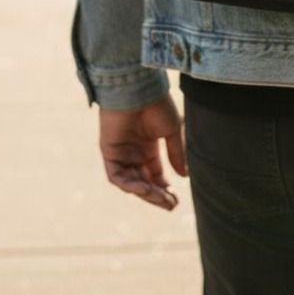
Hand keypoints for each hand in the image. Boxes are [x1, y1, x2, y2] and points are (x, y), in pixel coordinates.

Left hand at [99, 95, 187, 211]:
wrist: (138, 89)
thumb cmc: (156, 104)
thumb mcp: (171, 131)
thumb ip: (175, 153)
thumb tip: (184, 176)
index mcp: (148, 146)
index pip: (155, 174)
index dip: (164, 188)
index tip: (176, 199)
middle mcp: (133, 152)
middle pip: (144, 181)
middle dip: (157, 195)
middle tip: (170, 205)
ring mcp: (121, 153)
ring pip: (131, 182)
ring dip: (146, 193)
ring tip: (161, 199)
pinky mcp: (109, 152)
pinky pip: (117, 177)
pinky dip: (131, 185)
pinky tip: (146, 188)